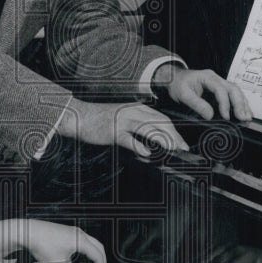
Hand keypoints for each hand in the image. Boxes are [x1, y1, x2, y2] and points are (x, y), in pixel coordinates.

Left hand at [20, 220, 106, 262]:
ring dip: (87, 262)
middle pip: (98, 250)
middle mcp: (80, 234)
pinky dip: (80, 257)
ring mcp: (74, 232)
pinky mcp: (68, 233)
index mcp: (80, 240)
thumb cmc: (42, 246)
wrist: (28, 232)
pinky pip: (81, 246)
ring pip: (89, 248)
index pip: (98, 256)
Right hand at [62, 99, 189, 156]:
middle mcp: (132, 112)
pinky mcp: (113, 131)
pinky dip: (140, 146)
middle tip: (182, 148)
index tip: (181, 143)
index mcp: (136, 108)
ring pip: (149, 128)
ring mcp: (123, 121)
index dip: (174, 131)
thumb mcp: (123, 116)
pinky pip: (130, 139)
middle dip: (173, 136)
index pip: (162, 118)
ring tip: (172, 149)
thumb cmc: (100, 119)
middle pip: (160, 122)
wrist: (79, 116)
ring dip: (163, 139)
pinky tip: (146, 153)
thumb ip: (138, 123)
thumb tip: (154, 137)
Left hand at [155, 67, 252, 121]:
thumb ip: (196, 104)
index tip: (226, 116)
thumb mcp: (183, 94)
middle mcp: (216, 78)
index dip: (225, 103)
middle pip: (233, 89)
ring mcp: (220, 83)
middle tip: (243, 118)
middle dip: (239, 104)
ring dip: (243, 104)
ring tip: (247, 117)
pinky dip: (241, 104)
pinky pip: (233, 96)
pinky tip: (245, 113)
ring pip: (236, 92)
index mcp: (207, 77)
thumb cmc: (178, 84)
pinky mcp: (220, 90)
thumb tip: (210, 115)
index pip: (220, 89)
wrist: (174, 78)